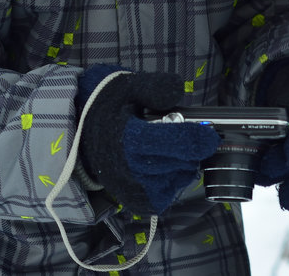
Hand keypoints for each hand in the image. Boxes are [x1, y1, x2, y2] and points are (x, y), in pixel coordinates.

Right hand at [77, 66, 219, 214]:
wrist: (78, 133)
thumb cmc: (106, 107)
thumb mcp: (127, 86)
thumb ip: (155, 88)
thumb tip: (179, 91)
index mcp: (131, 139)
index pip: (178, 142)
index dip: (200, 137)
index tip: (210, 134)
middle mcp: (132, 169)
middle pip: (183, 162)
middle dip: (190, 148)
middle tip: (184, 135)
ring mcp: (132, 188)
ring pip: (178, 179)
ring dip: (182, 164)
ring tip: (170, 150)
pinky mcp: (134, 201)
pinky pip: (166, 196)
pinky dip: (171, 181)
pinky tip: (162, 166)